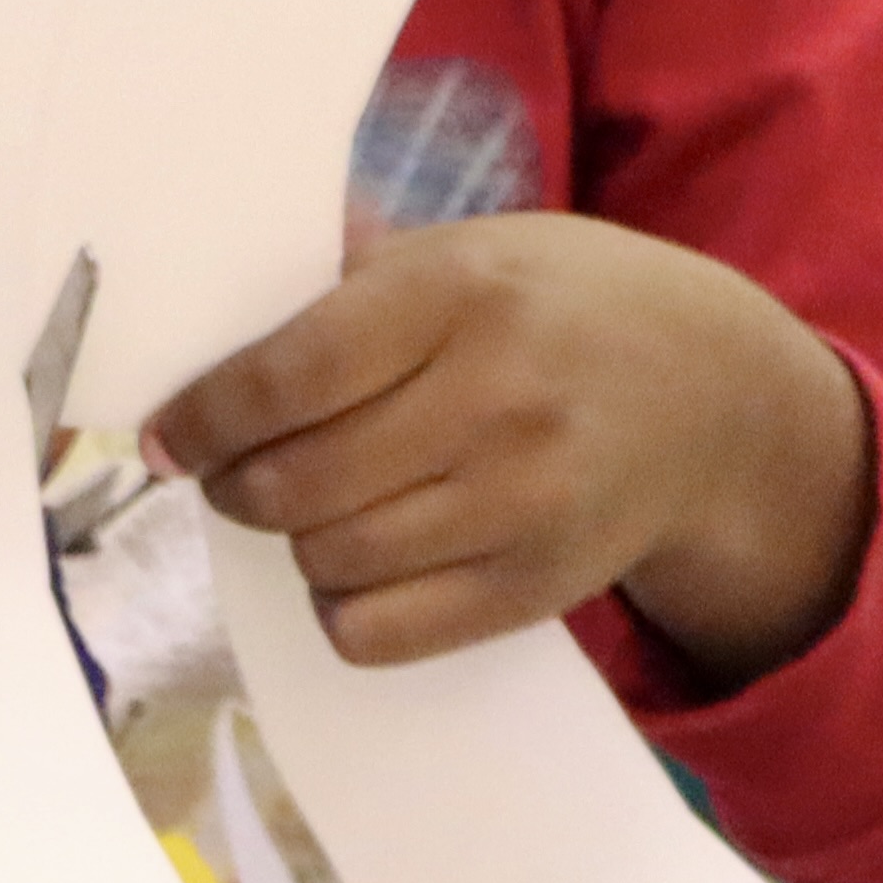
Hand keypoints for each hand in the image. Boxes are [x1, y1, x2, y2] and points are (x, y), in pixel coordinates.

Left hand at [150, 211, 875, 681]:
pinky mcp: (540, 584)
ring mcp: (525, 499)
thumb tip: (205, 307)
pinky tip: (359, 565)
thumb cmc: (557, 310)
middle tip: (232, 472)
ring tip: (311, 505)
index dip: (204, 419)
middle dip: (236, 486)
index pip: (287, 377)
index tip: (168, 438)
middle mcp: (496, 397)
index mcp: (460, 294)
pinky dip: (344, 607)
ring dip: (294, 541)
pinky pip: (381, 631)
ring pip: (330, 561)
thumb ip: (349, 278)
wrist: (714, 395)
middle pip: (295, 483)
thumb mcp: (471, 251)